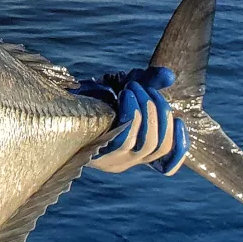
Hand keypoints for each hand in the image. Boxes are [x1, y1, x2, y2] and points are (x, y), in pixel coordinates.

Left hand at [74, 67, 188, 175]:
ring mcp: (112, 160)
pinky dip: (131, 114)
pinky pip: (125, 139)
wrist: (61, 99)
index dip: (180, 147)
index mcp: (136, 152)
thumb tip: (169, 76)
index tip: (180, 120)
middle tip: (145, 88)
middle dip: (160, 112)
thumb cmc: (96, 95)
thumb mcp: (127, 85)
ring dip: (146, 111)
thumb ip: (150, 81)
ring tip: (133, 88)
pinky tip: (125, 95)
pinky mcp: (98, 153)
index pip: (167, 164)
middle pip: (160, 146)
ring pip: (146, 144)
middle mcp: (127, 161)